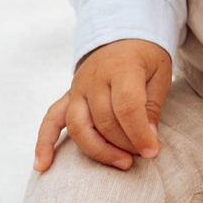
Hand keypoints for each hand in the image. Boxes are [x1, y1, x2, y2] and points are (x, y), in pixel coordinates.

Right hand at [34, 39, 173, 171]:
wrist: (122, 36)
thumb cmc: (145, 58)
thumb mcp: (160, 74)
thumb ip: (152, 106)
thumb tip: (148, 139)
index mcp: (121, 68)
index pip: (126, 107)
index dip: (139, 133)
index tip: (153, 150)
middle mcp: (93, 79)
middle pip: (104, 121)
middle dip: (125, 144)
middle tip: (143, 155)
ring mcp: (77, 89)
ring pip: (78, 127)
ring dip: (99, 150)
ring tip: (121, 163)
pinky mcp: (67, 97)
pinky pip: (50, 121)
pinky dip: (44, 144)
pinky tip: (42, 166)